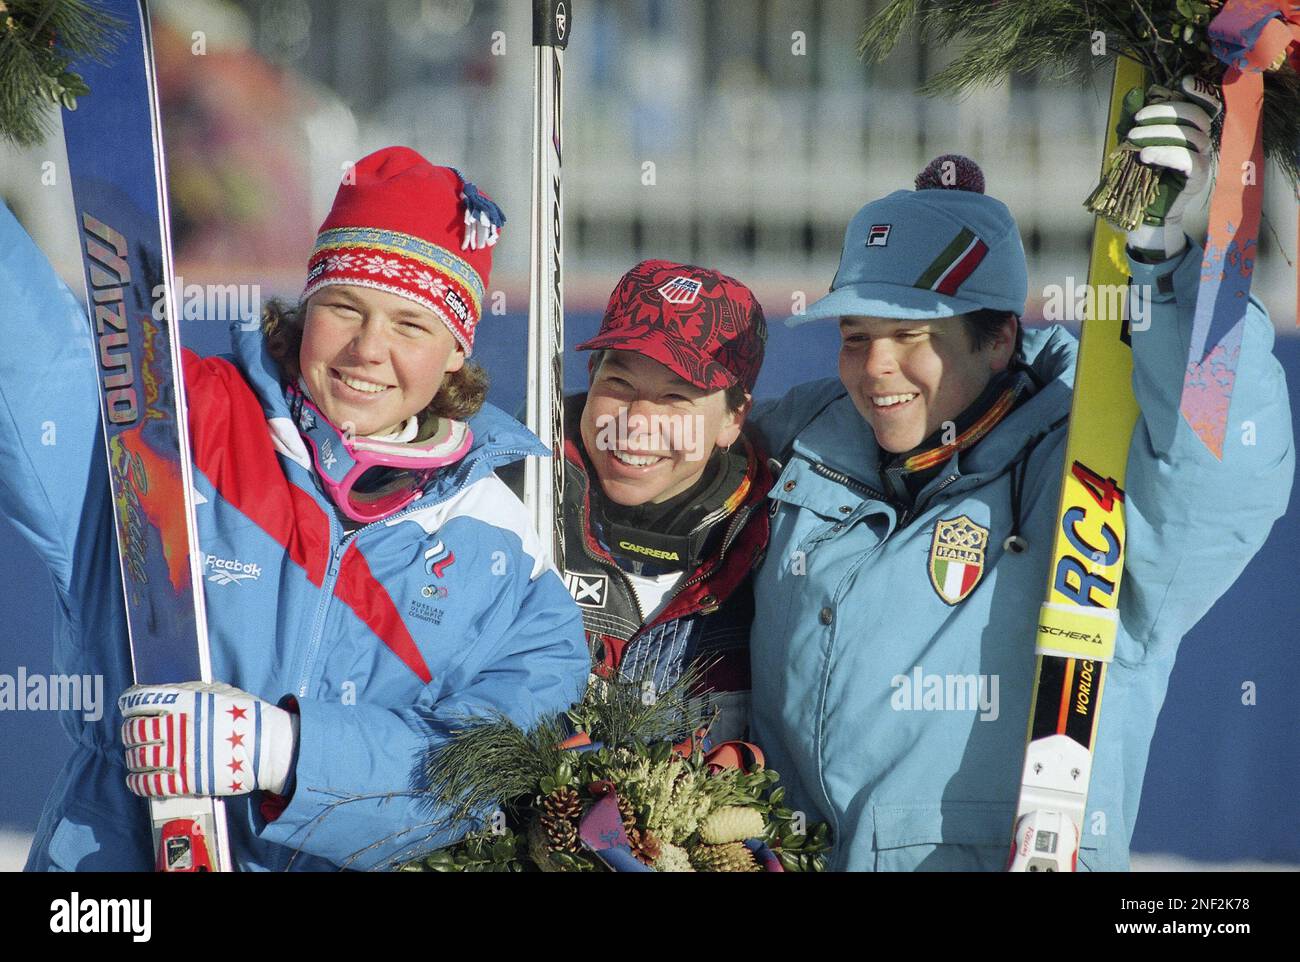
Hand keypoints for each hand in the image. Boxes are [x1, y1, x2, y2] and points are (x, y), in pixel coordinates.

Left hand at [120, 681, 298, 798]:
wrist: (269, 747)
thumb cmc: (247, 715)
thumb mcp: (220, 691)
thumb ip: (189, 692)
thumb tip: (166, 693)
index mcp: (184, 703)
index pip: (139, 701)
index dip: (128, 704)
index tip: (128, 707)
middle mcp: (177, 728)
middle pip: (134, 731)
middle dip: (129, 732)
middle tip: (133, 734)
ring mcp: (180, 755)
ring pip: (138, 758)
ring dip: (132, 757)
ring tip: (137, 757)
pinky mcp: (186, 780)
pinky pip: (150, 784)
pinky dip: (137, 783)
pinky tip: (137, 779)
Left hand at [1122, 75, 1221, 260]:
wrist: (1146, 212)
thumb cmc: (1142, 177)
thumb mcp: (1136, 145)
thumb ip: (1138, 122)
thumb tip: (1132, 95)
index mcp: (1191, 132)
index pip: (1204, 106)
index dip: (1199, 92)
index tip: (1182, 83)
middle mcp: (1202, 143)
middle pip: (1196, 117)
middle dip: (1166, 113)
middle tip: (1138, 120)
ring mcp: (1203, 160)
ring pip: (1192, 136)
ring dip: (1160, 133)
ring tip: (1134, 139)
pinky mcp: (1199, 177)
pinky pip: (1189, 159)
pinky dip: (1166, 153)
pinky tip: (1147, 155)